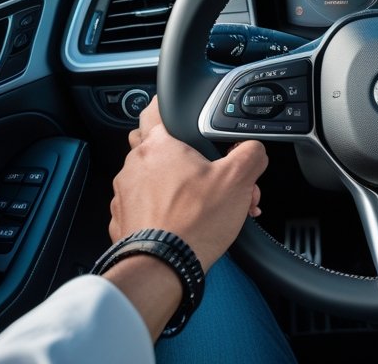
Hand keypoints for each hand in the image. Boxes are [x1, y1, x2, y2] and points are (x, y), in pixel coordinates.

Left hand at [111, 97, 266, 271]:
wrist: (162, 268)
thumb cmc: (194, 222)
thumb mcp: (239, 179)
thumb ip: (251, 153)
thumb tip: (255, 149)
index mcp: (159, 145)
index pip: (155, 109)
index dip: (170, 109)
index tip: (179, 114)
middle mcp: (134, 166)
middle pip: (157, 147)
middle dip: (184, 157)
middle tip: (206, 169)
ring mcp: (124, 194)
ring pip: (153, 179)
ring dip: (176, 187)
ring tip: (205, 205)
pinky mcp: (122, 220)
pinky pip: (144, 206)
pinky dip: (162, 211)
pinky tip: (185, 223)